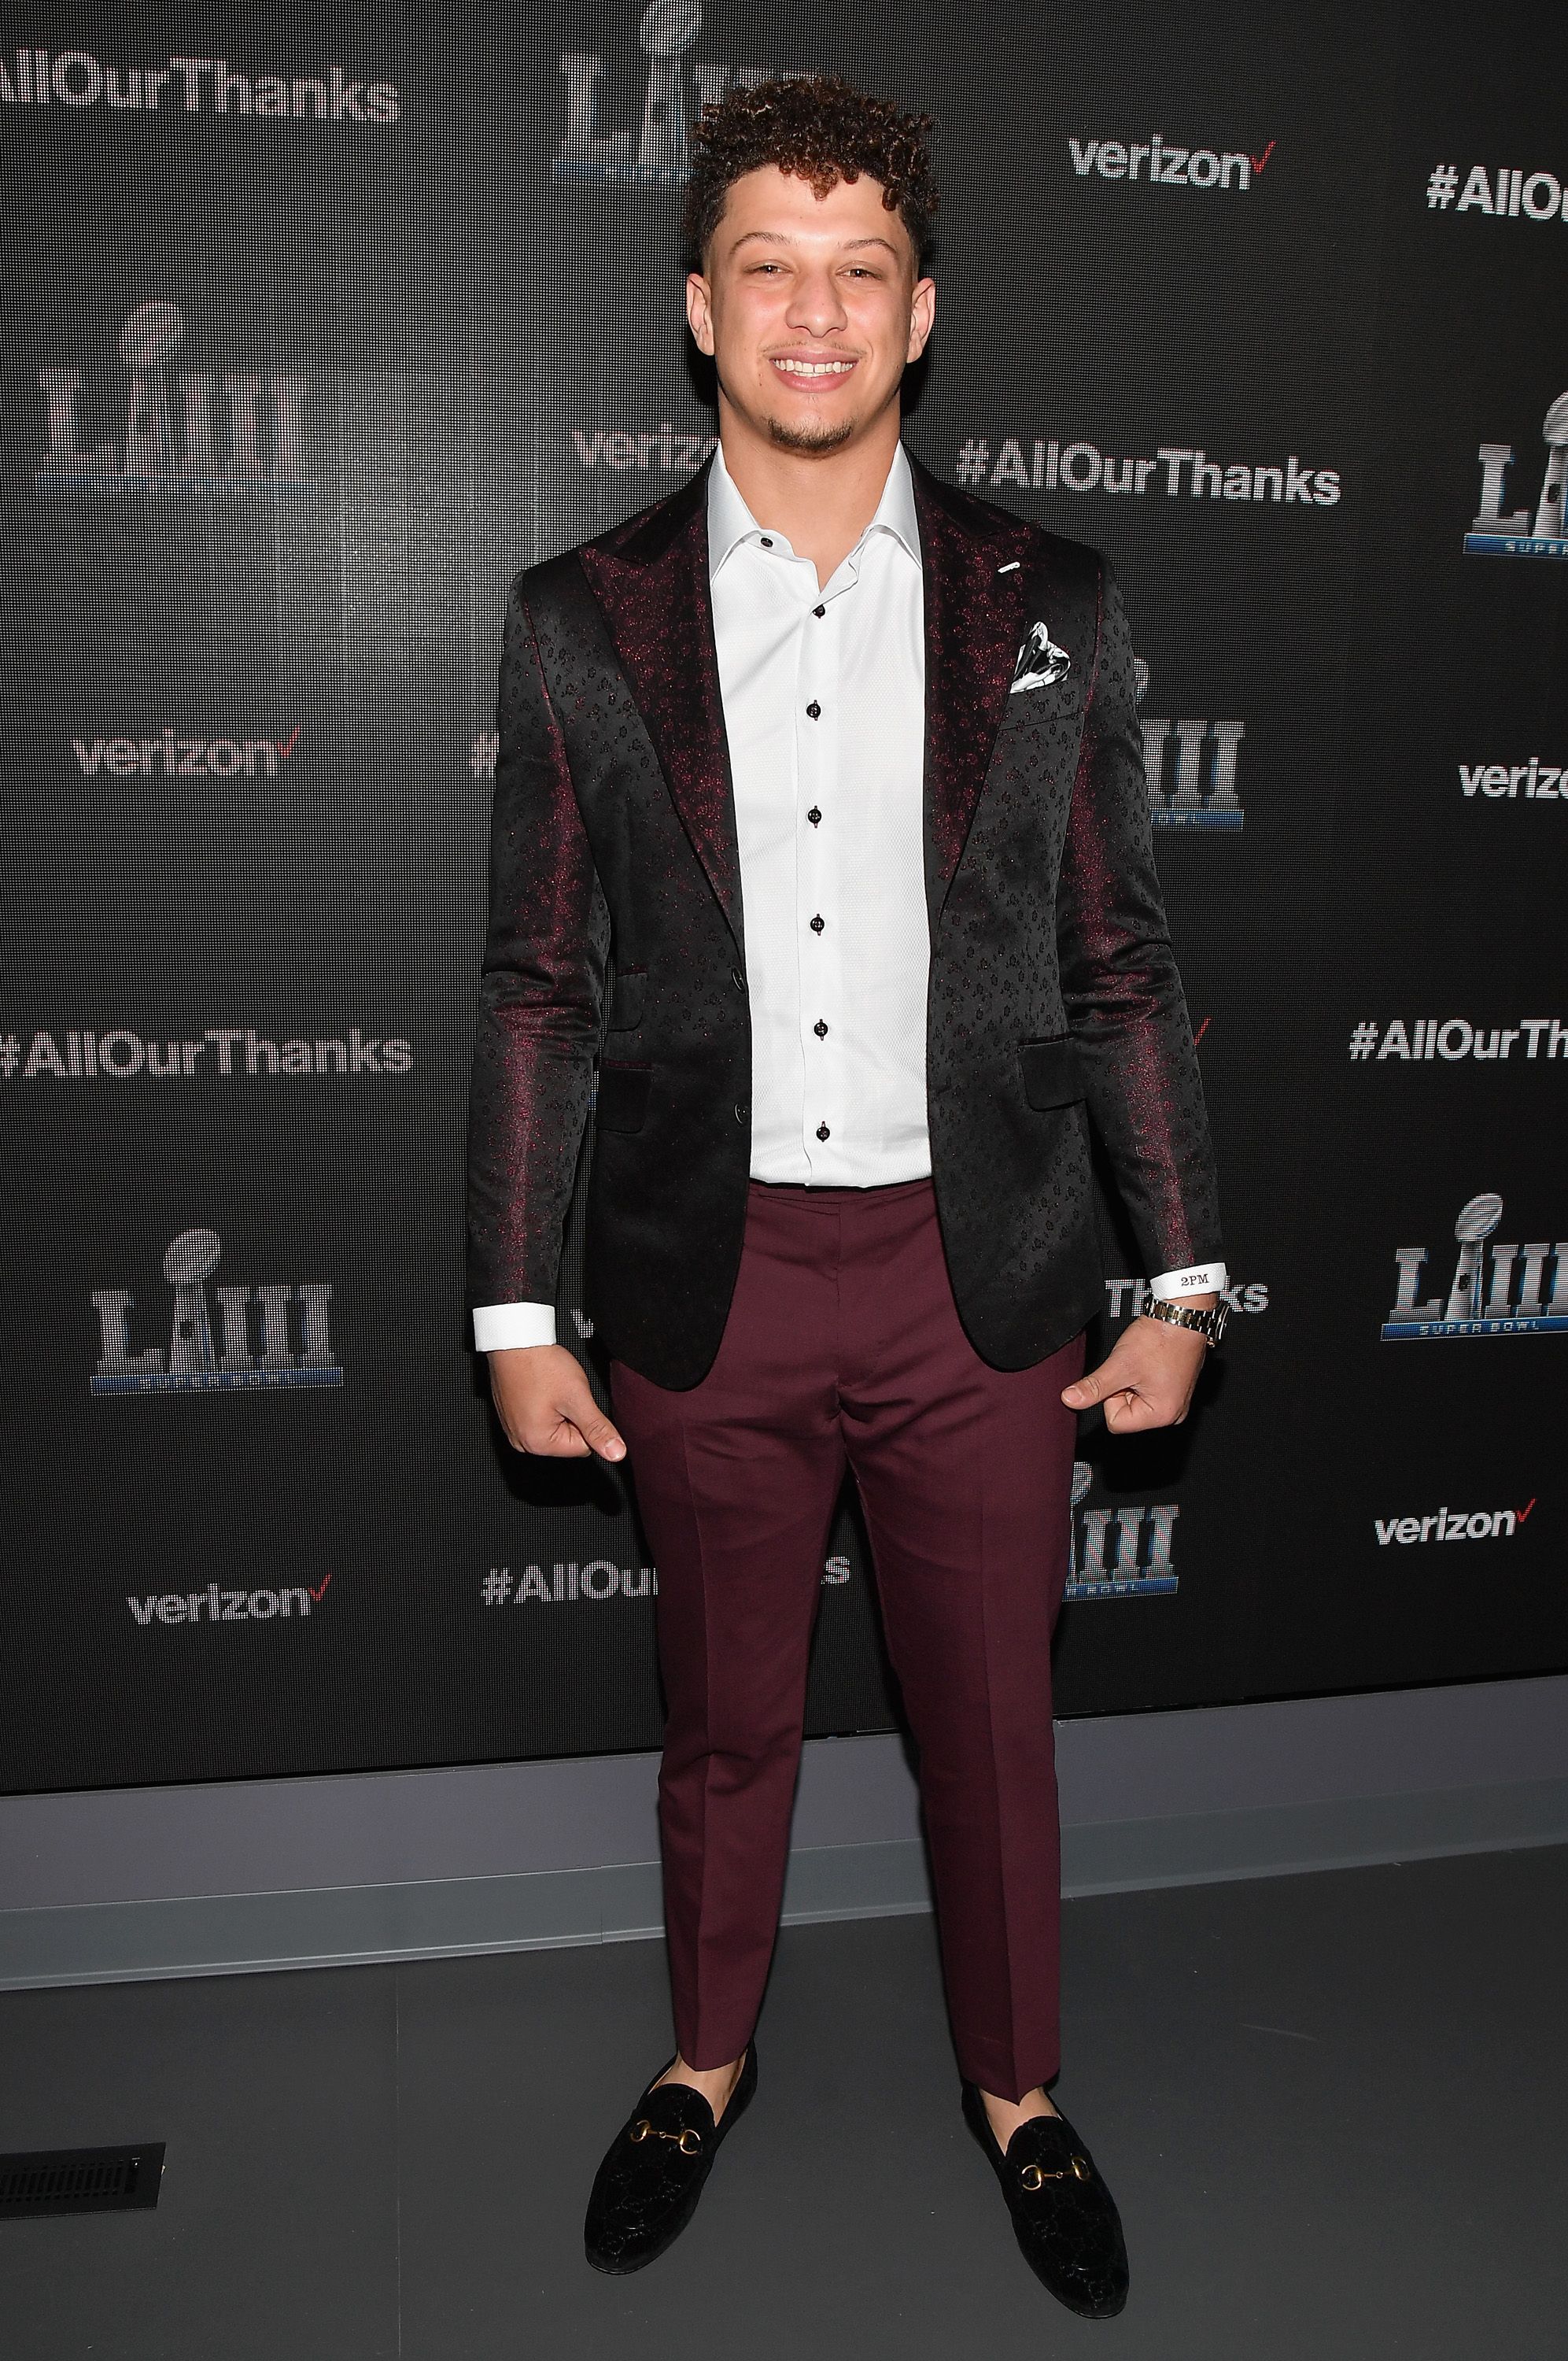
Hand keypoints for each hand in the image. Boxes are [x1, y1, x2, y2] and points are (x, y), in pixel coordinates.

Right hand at [487, 1343, 626, 1460]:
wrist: (515, 1340)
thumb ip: (598, 1429)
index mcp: (536, 1443)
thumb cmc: (539, 1364)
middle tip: (561, 1393)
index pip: (582, 1447)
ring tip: (549, 1389)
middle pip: (567, 1439)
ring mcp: (513, 1428)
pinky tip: (540, 1387)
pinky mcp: (510, 1415)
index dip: (585, 1422)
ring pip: (554, 1426)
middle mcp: (521, 1441)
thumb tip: (616, 1453)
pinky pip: (539, 1417)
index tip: (574, 1402)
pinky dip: (544, 1403)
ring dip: (558, 1409)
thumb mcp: (577, 1397)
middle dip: (571, 1416)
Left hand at [1061, 1299, 1214, 1433]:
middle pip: (1127, 1414)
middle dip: (1123, 1390)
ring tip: (1143, 1364)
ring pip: (1135, 1402)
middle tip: (1134, 1368)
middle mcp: (1173, 1414)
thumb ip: (1093, 1387)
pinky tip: (1149, 1363)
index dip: (1112, 1396)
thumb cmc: (1159, 1338)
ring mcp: (1176, 1402)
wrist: (1181, 1316)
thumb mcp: (1119, 1365)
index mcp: (1162, 1415)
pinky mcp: (1175, 1391)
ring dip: (1132, 1383)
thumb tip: (1070, 1400)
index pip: (1116, 1422)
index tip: (1124, 1376)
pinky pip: (1147, 1393)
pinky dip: (1142, 1378)